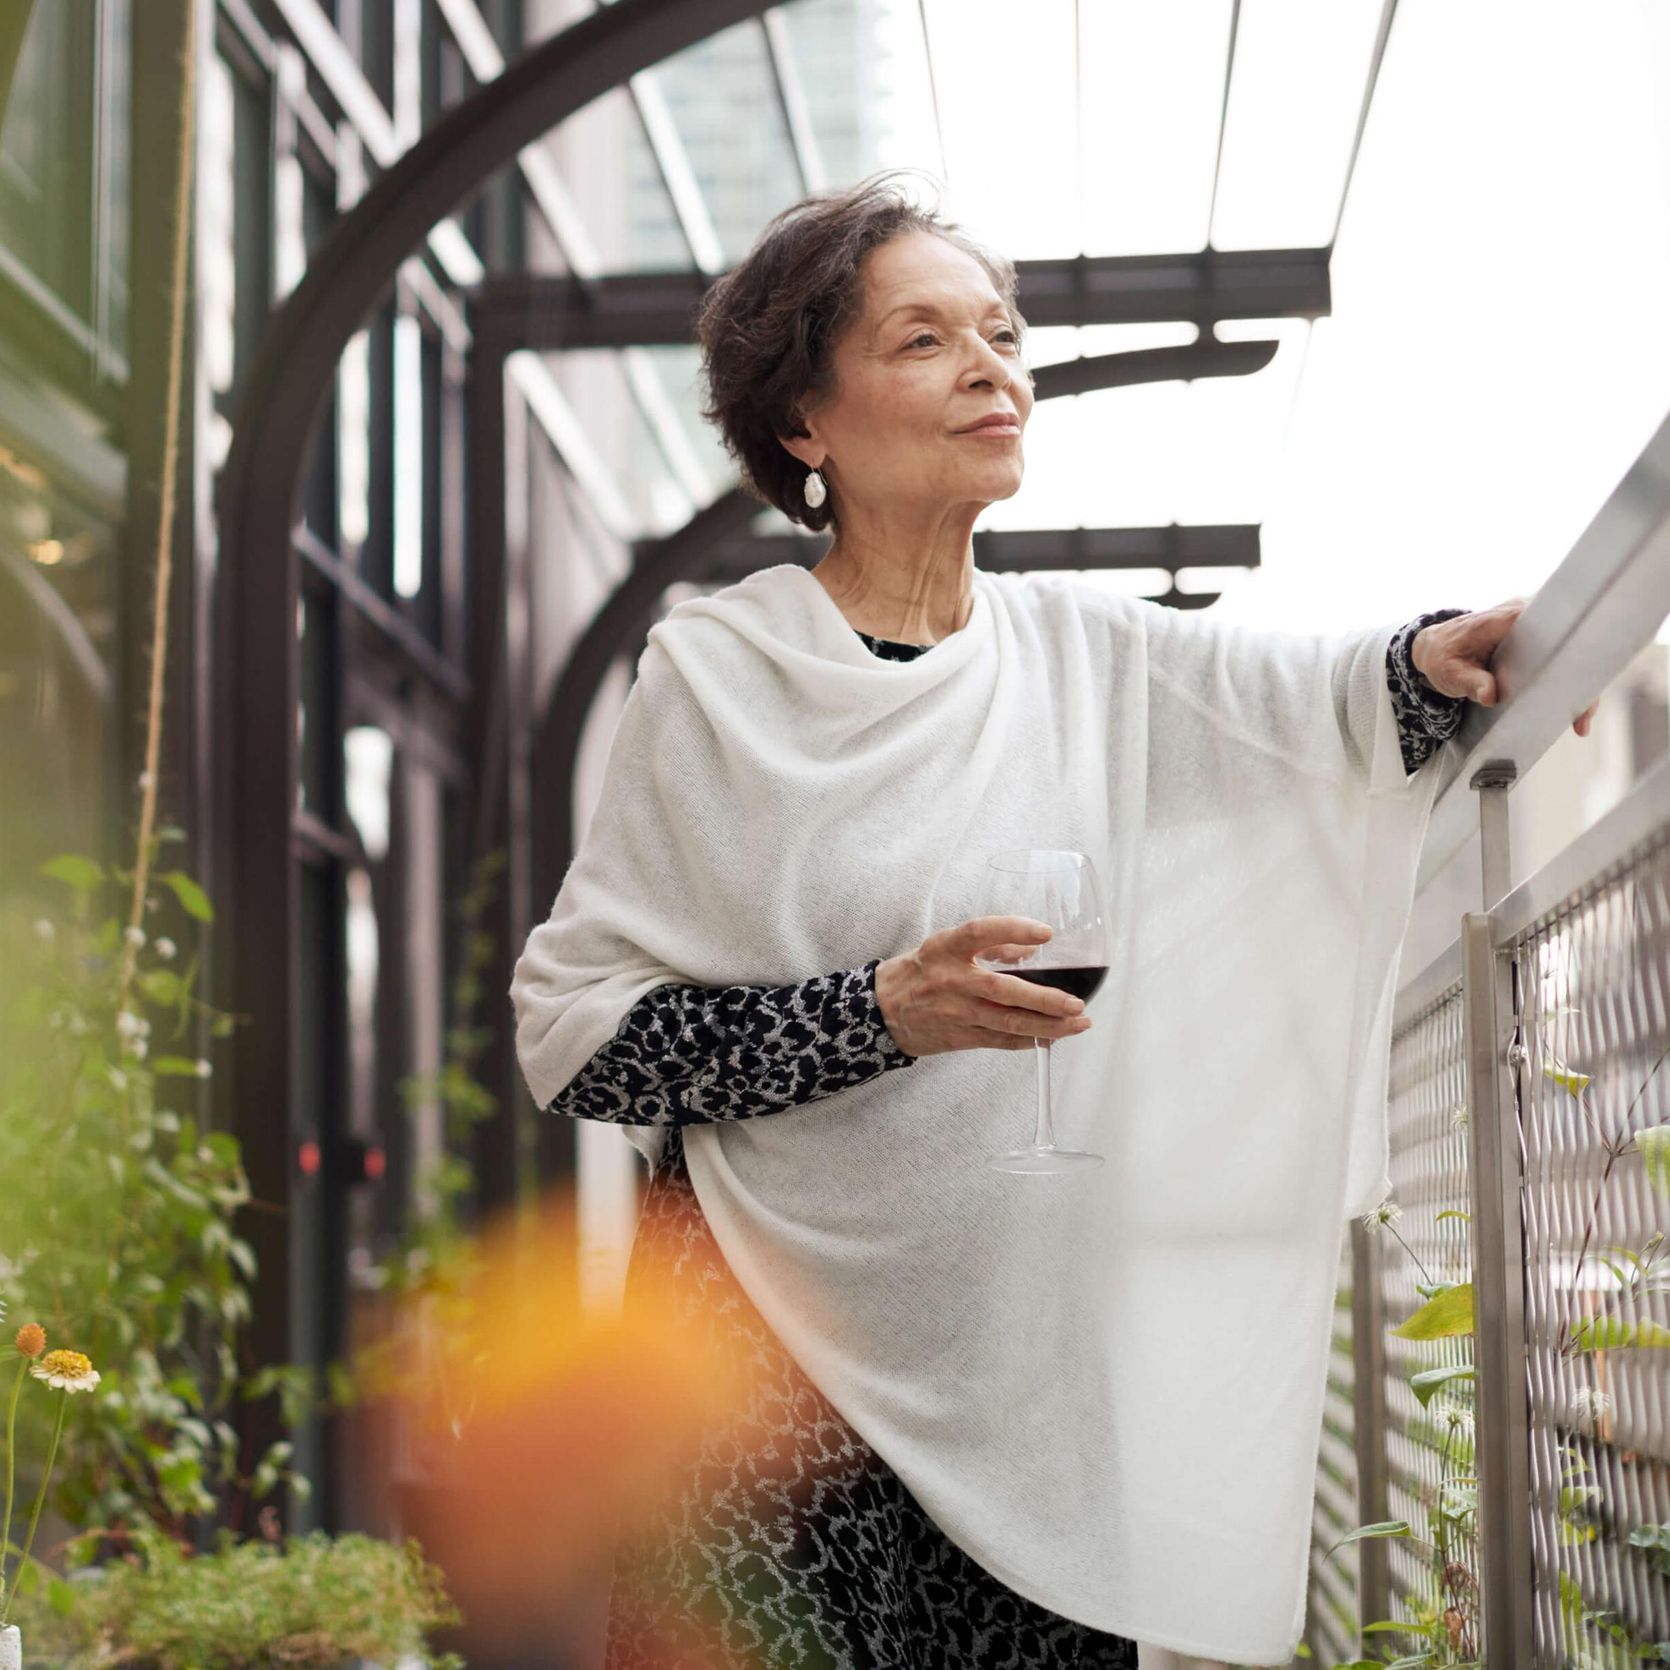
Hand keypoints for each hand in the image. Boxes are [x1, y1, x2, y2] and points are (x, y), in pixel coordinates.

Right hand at [874, 917, 1094, 1057]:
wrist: (881, 1012)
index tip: (1045, 933)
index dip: (1013, 930)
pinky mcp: (959, 1037)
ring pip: (1007, 1022)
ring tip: (1078, 1024)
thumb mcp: (945, 947)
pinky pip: (999, 1041)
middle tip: (1076, 1003)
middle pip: (1002, 990)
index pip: (980, 933)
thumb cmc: (920, 973)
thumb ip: (988, 946)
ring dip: (1047, 1026)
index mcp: (946, 948)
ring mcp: (956, 1012)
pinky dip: (1028, 1041)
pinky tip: (1052, 1038)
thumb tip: (1031, 949)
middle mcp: (951, 980)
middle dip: (1043, 999)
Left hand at [1412, 597, 1600, 737]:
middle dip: (1581, 677)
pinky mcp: (1534, 642)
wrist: (1435, 647)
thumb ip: (1469, 682)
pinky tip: (1572, 711)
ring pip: (1567, 653)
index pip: (1551, 627)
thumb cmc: (1442, 655)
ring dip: (1577, 684)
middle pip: (1567, 642)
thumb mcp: (1448, 671)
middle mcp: (1525, 617)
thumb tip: (1490, 695)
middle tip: (1583, 712)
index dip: (1570, 651)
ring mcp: (1533, 628)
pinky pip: (1557, 659)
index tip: (1579, 679)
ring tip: (1580, 720)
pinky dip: (1566, 683)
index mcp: (1507, 618)